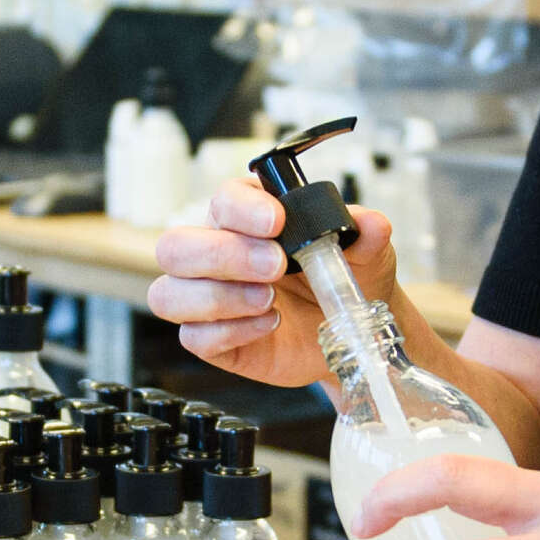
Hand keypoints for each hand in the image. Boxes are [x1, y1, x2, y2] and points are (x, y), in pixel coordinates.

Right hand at [146, 177, 406, 389]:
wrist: (351, 330)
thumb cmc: (345, 278)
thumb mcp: (366, 252)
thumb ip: (366, 234)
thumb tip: (371, 223)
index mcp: (245, 216)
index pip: (222, 200)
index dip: (243, 209)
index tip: (276, 222)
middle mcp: (215, 251)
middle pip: (176, 245)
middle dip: (223, 255)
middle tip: (275, 267)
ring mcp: (206, 297)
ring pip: (169, 293)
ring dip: (219, 297)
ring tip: (269, 300)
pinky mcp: (212, 339)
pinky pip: (194, 337)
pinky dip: (231, 331)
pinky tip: (269, 325)